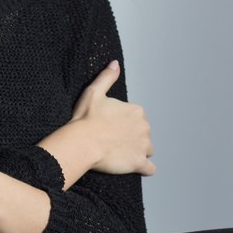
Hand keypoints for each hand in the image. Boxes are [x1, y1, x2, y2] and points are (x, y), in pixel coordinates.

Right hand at [72, 60, 155, 175]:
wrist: (82, 142)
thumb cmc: (85, 118)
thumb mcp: (94, 92)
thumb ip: (107, 77)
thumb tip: (115, 64)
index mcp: (136, 111)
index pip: (136, 118)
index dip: (123, 123)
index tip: (109, 126)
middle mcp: (144, 127)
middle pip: (142, 134)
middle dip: (131, 137)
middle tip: (111, 140)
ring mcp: (143, 146)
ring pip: (146, 149)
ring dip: (137, 151)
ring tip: (119, 154)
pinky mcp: (139, 163)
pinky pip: (149, 168)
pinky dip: (144, 168)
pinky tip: (133, 166)